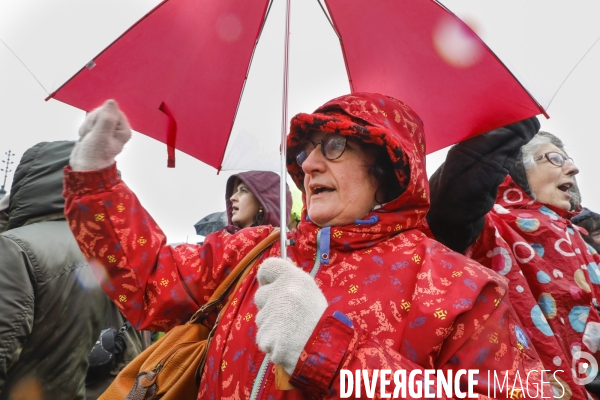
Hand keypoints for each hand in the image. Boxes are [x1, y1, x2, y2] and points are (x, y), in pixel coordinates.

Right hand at [70, 100, 131, 170]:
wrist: (84, 167)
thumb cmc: (95, 155)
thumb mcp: (101, 135)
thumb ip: (107, 118)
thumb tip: (112, 102)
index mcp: (124, 130)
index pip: (112, 110)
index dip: (101, 116)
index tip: (97, 129)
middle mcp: (117, 129)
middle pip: (102, 112)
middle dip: (93, 121)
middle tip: (92, 134)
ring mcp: (107, 130)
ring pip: (94, 116)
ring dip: (88, 125)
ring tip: (89, 137)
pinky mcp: (98, 131)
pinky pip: (89, 122)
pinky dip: (85, 129)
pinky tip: (86, 138)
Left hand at [254, 257, 327, 374]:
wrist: (326, 349)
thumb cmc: (320, 319)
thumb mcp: (310, 291)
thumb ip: (290, 283)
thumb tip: (273, 278)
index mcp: (293, 278)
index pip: (268, 267)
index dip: (267, 277)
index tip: (271, 285)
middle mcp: (279, 292)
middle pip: (261, 294)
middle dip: (269, 305)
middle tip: (288, 316)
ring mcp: (269, 315)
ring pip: (262, 318)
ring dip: (271, 325)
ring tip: (291, 332)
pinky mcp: (264, 335)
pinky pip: (263, 337)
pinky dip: (272, 342)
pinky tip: (287, 344)